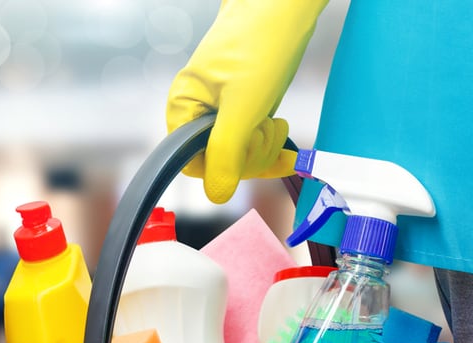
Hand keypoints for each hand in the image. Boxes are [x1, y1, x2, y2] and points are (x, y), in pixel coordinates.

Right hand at [167, 0, 327, 202]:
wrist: (283, 4)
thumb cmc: (260, 42)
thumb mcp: (244, 105)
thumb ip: (227, 151)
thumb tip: (216, 194)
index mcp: (184, 108)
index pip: (193, 163)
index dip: (223, 165)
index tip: (247, 150)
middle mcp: (197, 111)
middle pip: (219, 162)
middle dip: (250, 154)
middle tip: (267, 128)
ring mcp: (221, 111)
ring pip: (239, 154)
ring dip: (264, 147)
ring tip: (276, 122)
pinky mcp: (243, 107)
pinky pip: (252, 142)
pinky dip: (271, 147)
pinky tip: (288, 151)